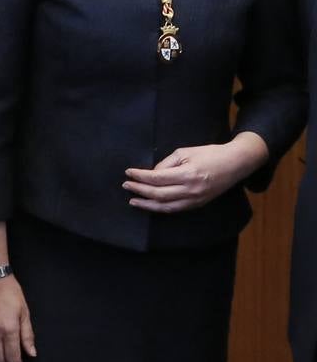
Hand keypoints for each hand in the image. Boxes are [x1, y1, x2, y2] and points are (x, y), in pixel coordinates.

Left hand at [124, 136, 265, 212]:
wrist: (235, 164)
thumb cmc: (210, 153)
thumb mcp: (185, 152)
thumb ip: (166, 164)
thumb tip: (151, 175)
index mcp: (188, 174)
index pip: (157, 178)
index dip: (140, 176)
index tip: (128, 172)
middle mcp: (191, 190)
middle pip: (158, 194)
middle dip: (139, 190)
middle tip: (126, 185)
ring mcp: (195, 199)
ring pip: (165, 206)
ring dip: (147, 204)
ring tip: (133, 200)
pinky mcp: (198, 204)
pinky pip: (175, 209)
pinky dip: (160, 208)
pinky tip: (150, 205)